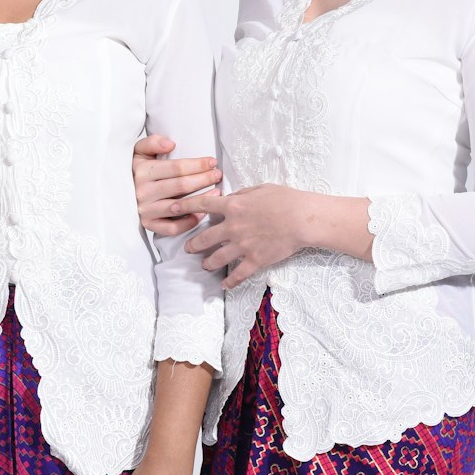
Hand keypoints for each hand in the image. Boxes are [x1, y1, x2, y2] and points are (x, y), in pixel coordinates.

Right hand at [133, 135, 221, 235]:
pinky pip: (172, 228)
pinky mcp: (148, 224)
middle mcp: (143, 192)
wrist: (117, 190)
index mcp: (142, 172)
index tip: (212, 162)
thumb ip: (152, 142)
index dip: (198, 165)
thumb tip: (170, 144)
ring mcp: (146, 210)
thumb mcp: (139, 152)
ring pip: (180, 207)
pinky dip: (189, 222)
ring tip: (217, 192)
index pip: (177, 168)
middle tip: (218, 175)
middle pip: (181, 186)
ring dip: (202, 199)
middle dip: (204, 179)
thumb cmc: (135, 170)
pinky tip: (201, 212)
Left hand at [184, 185, 309, 287]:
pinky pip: (238, 274)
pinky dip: (230, 282)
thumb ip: (240, 196)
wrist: (303, 218)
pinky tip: (224, 285)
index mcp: (233, 207)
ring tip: (204, 265)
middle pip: (204, 238)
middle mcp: (233, 227)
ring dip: (207, 263)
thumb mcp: (259, 189)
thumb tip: (229, 199)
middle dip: (192, 244)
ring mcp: (242, 245)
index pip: (202, 206)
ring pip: (216, 258)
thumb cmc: (285, 199)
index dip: (184, 207)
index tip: (171, 209)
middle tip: (188, 248)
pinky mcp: (255, 260)